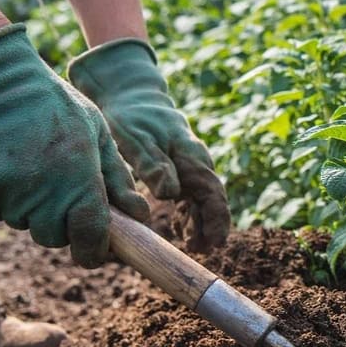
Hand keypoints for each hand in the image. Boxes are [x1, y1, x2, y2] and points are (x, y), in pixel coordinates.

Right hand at [0, 24, 149, 267]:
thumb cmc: (51, 101)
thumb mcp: (96, 131)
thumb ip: (117, 177)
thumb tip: (140, 215)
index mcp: (79, 181)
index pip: (89, 240)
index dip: (93, 251)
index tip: (94, 248)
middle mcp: (41, 195)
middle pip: (53, 237)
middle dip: (59, 222)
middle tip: (57, 187)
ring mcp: (4, 194)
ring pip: (21, 222)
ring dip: (27, 206)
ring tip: (28, 163)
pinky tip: (2, 161)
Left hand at [68, 39, 229, 251]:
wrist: (130, 96)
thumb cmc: (132, 117)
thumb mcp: (136, 138)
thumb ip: (153, 165)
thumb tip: (171, 193)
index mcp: (190, 155)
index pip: (211, 192)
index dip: (216, 219)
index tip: (214, 243)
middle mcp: (196, 163)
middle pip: (211, 199)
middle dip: (211, 226)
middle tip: (202, 250)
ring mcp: (189, 167)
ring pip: (201, 200)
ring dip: (199, 223)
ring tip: (192, 245)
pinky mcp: (179, 171)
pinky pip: (190, 197)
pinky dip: (187, 214)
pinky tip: (180, 229)